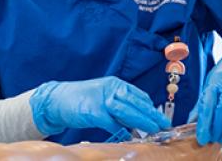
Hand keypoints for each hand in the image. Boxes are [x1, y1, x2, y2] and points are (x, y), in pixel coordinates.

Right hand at [29, 76, 170, 136]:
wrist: (57, 100)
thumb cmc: (82, 100)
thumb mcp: (103, 97)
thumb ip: (119, 105)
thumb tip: (138, 119)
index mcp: (114, 84)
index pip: (138, 95)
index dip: (150, 107)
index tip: (161, 118)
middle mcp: (110, 89)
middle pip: (135, 102)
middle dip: (151, 114)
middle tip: (164, 125)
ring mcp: (101, 99)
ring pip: (127, 110)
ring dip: (142, 121)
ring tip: (154, 129)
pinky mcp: (93, 111)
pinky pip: (112, 123)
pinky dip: (122, 130)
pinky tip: (130, 136)